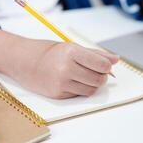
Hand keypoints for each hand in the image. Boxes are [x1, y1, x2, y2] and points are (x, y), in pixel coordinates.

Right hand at [0, 25, 118, 98]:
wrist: (27, 62)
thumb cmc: (51, 52)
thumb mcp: (73, 48)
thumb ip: (96, 54)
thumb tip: (115, 59)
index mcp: (71, 52)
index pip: (101, 64)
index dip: (106, 66)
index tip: (104, 65)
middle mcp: (66, 68)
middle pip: (99, 79)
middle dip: (102, 76)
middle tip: (95, 71)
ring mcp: (61, 83)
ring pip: (91, 89)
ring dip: (93, 84)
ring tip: (84, 76)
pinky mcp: (58, 94)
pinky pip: (79, 94)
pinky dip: (81, 88)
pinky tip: (73, 81)